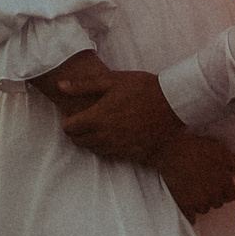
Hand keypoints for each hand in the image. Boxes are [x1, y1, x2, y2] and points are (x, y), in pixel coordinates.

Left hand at [57, 65, 184, 161]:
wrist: (173, 105)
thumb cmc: (143, 89)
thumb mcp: (113, 80)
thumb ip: (84, 85)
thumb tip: (60, 86)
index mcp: (98, 117)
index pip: (69, 128)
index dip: (68, 121)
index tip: (74, 114)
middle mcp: (105, 135)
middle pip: (78, 141)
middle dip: (77, 132)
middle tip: (84, 120)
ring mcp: (118, 146)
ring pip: (93, 149)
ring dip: (90, 140)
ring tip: (99, 126)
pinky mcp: (130, 153)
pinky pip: (109, 155)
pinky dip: (105, 147)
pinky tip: (113, 135)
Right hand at [154, 132, 234, 218]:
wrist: (172, 152)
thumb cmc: (198, 148)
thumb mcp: (220, 150)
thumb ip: (233, 162)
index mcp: (224, 183)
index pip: (232, 196)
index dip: (228, 190)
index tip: (222, 185)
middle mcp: (214, 196)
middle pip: (218, 203)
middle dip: (215, 196)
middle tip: (207, 187)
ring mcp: (198, 202)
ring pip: (205, 209)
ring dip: (202, 203)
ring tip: (196, 194)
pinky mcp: (184, 205)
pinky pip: (191, 217)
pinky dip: (191, 215)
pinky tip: (190, 212)